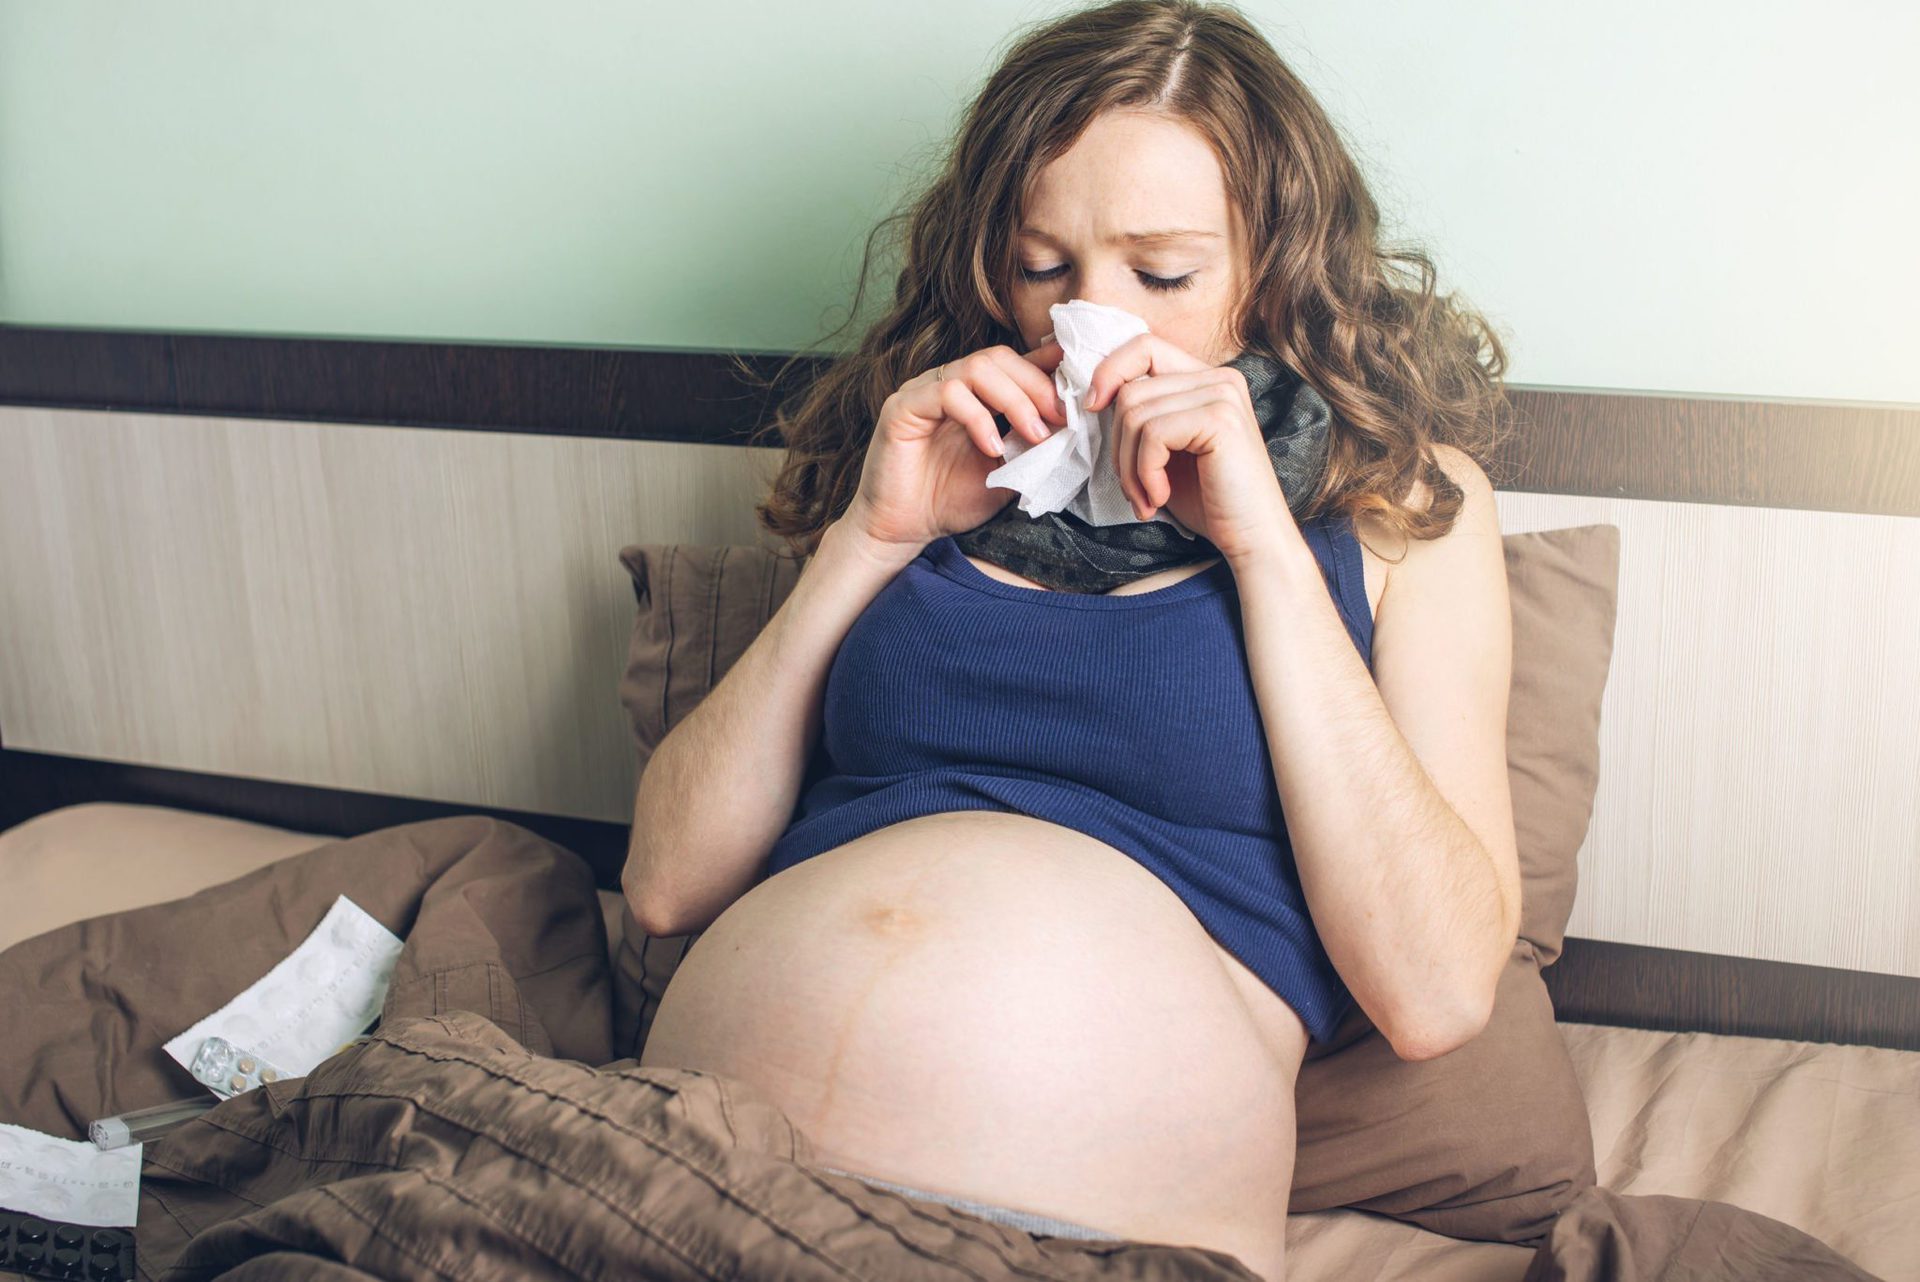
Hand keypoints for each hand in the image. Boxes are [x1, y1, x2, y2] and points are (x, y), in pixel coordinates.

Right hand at [842, 339, 1068, 550]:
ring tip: (1034, 436)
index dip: (1048, 368)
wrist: (902, 530)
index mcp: (974, 395)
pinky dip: (978, 418)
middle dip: (1038, 386)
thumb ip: (1033, 446)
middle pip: (1000, 358)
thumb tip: (1074, 425)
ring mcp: (924, 391)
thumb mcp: (1008, 472)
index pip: (1014, 363)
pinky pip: (947, 393)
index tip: (1080, 391)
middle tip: (1062, 419)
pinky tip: (992, 448)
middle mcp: (948, 384)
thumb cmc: (950, 501)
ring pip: (977, 368)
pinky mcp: (903, 407)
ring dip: (1015, 400)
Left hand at [1085, 333, 1299, 565]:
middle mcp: (1220, 378)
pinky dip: (1145, 473)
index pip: (1144, 346)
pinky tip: (1161, 497)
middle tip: (1134, 490)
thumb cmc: (1208, 501)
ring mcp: (1223, 395)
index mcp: (1207, 379)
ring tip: (1146, 499)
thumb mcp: (1166, 450)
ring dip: (1130, 468)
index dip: (1108, 371)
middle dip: (1119, 447)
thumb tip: (1093, 397)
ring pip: (1135, 414)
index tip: (1091, 408)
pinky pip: (1153, 435)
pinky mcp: (1221, 419)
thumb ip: (1142, 417)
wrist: (1252, 538)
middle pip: (1131, 389)